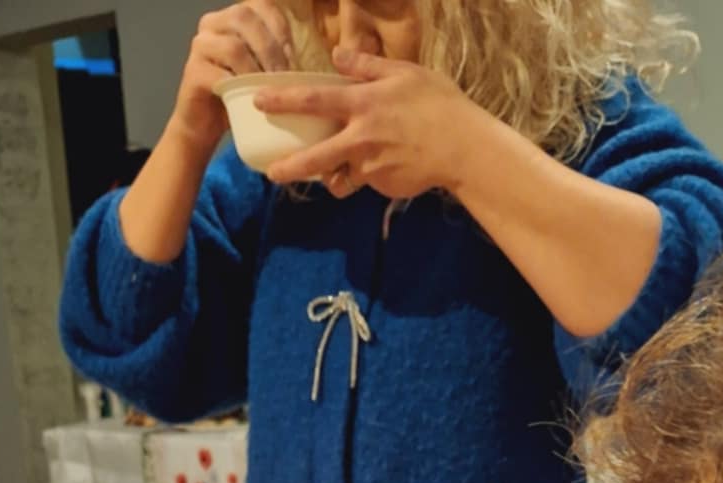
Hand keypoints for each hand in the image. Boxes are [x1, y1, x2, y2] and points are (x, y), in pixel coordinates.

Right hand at [172, 1, 295, 157]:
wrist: (205, 126)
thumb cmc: (238, 97)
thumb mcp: (262, 70)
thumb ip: (279, 55)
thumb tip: (318, 58)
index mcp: (233, 16)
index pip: (262, 4)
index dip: (281, 28)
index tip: (294, 59)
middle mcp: (213, 23)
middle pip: (245, 18)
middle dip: (270, 48)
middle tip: (284, 78)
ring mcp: (201, 45)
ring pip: (233, 46)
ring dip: (257, 70)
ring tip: (270, 90)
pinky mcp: (193, 72)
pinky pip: (220, 74)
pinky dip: (240, 88)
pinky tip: (252, 101)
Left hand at [259, 49, 489, 200]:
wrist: (464, 147)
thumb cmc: (438, 104)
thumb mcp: (405, 72)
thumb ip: (368, 66)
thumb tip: (338, 55)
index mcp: (363, 104)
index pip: (314, 100)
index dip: (283, 101)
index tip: (259, 101)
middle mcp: (361, 139)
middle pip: (315, 158)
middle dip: (290, 167)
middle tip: (272, 173)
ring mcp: (371, 168)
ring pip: (339, 178)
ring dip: (331, 178)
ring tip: (332, 176)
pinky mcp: (382, 187)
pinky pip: (365, 184)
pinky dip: (365, 178)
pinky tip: (382, 168)